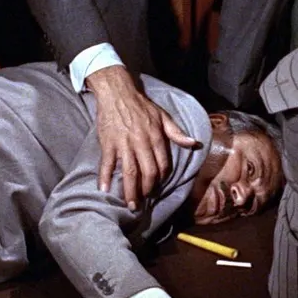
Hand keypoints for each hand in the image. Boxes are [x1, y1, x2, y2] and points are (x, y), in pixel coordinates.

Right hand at [86, 65, 198, 208]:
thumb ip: (177, 133)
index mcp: (156, 137)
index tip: (157, 187)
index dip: (161, 178)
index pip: (162, 164)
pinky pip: (107, 163)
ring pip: (129, 172)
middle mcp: (141, 143)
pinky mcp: (108, 143)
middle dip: (146, 191)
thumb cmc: (141, 105)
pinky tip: (104, 190)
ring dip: (130, 191)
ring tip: (130, 205)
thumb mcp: (163, 116)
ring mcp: (124, 144)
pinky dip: (105, 177)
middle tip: (142, 204)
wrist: (117, 92)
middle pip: (147, 172)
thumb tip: (194, 143)